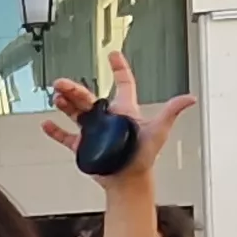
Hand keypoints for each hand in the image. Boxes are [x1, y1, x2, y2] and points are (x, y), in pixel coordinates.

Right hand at [41, 51, 196, 176]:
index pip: (123, 84)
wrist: (129, 181)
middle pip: (88, 97)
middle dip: (74, 89)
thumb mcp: (158, 131)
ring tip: (56, 98)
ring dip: (64, 104)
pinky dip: (55, 131)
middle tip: (62, 83)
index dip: (119, 69)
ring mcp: (94, 131)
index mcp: (125, 111)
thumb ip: (171, 112)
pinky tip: (46, 124)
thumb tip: (189, 98)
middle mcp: (107, 118)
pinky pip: (66, 137)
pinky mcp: (83, 146)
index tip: (113, 55)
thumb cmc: (144, 157)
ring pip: (75, 112)